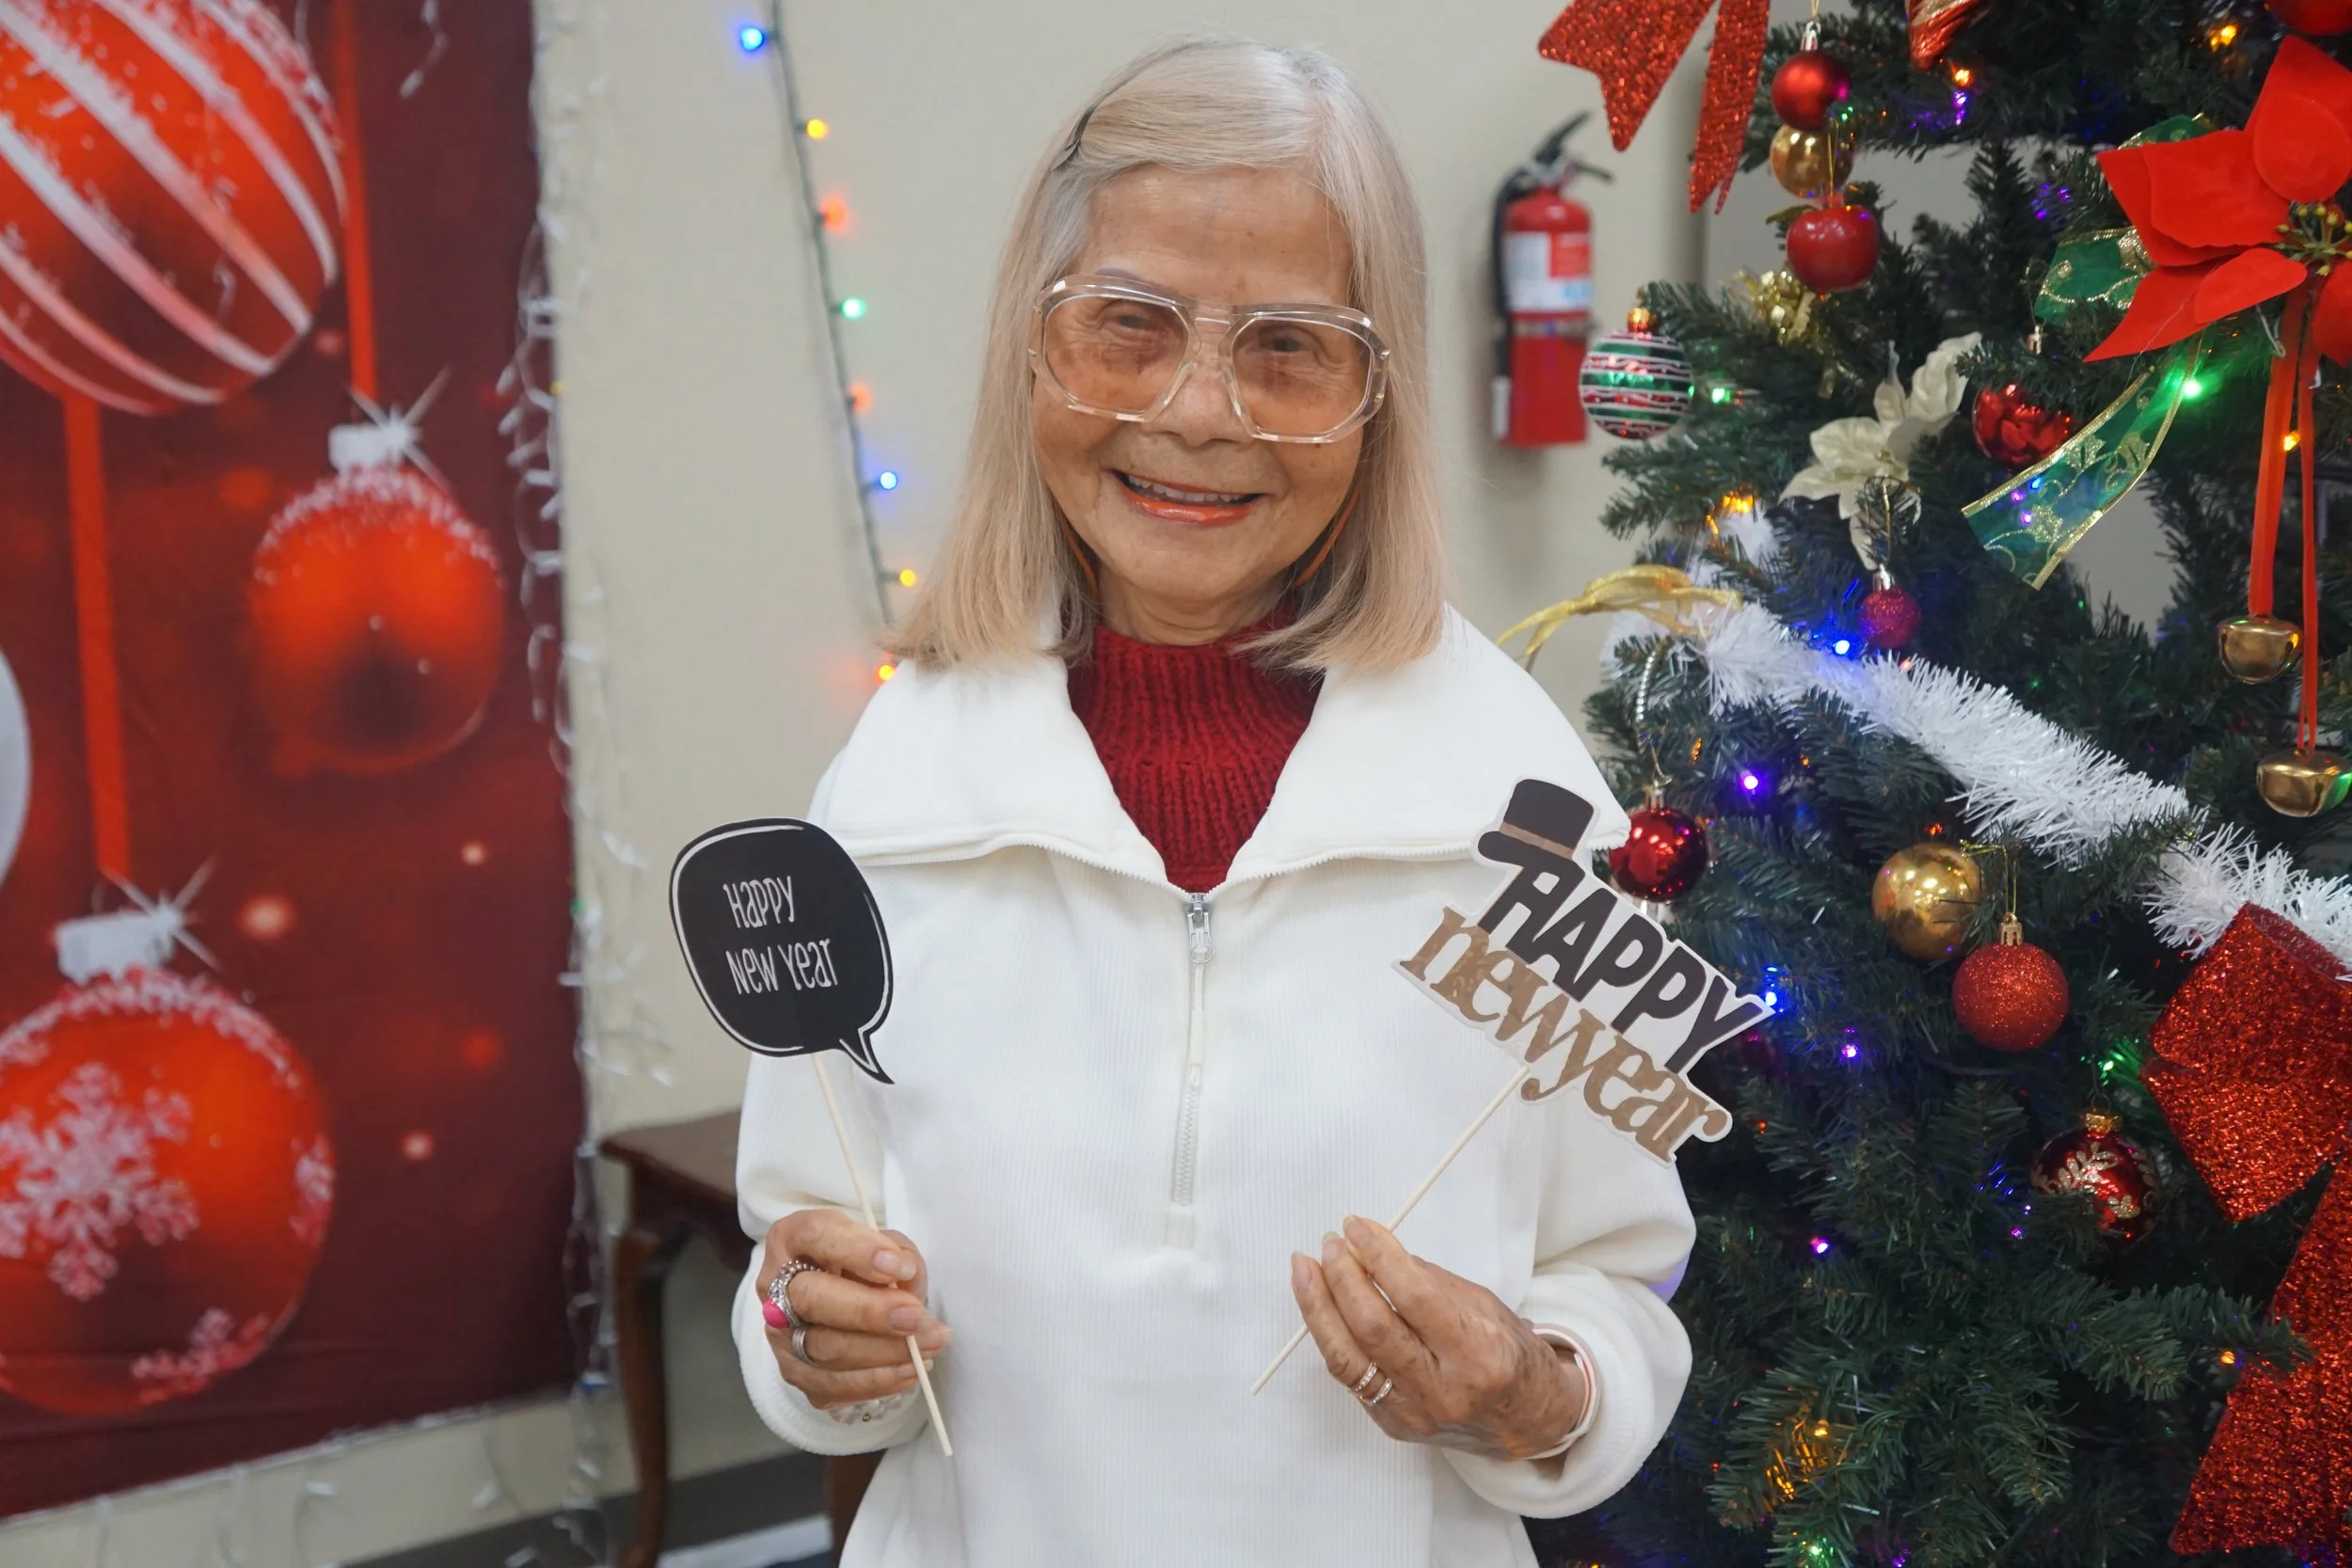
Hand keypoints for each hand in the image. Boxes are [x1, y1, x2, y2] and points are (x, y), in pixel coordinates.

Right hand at [758, 1209, 951, 1410]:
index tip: (901, 1268)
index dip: (858, 1252)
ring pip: (824, 1348)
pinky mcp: (793, 1372)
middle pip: (812, 1299)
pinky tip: (909, 1370)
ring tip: (927, 1346)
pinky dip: (874, 1381)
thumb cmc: (864, 1266)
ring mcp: (779, 1334)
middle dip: (870, 1311)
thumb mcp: (883, 1244)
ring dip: (883, 1351)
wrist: (841, 1298)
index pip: (816, 1235)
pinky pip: (830, 1385)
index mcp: (792, 1238)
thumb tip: (908, 1282)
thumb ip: (898, 1254)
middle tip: (915, 1317)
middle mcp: (775, 1286)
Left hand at [1289, 1216, 1585, 1461]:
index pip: (1415, 1297)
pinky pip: (1349, 1375)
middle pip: (1373, 1328)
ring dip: (1318, 1306)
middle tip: (1331, 1244)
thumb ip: (1427, 1281)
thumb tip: (1372, 1250)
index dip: (1379, 1256)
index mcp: (1478, 1354)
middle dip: (1342, 1278)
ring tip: (1305, 1268)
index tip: (1356, 1227)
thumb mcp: (1484, 1306)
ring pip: (1346, 1357)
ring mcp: (1414, 1414)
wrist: (1526, 1420)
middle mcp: (1444, 1391)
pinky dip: (1331, 1335)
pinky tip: (1321, 1306)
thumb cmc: (1508, 1354)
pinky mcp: (1393, 1425)